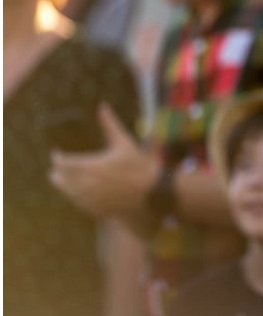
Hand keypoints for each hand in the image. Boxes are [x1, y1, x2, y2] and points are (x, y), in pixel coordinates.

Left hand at [50, 103, 158, 217]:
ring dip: (63, 184)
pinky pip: (76, 203)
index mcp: (91, 166)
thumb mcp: (124, 142)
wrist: (152, 194)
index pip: (63, 162)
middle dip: (58, 172)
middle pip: (60, 178)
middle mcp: (86, 184)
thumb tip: (102, 105)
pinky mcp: (95, 209)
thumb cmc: (139, 165)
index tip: (57, 154)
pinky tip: (78, 192)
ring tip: (64, 179)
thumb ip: (110, 124)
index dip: (58, 158)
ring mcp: (90, 199)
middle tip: (58, 167)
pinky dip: (74, 196)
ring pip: (66, 192)